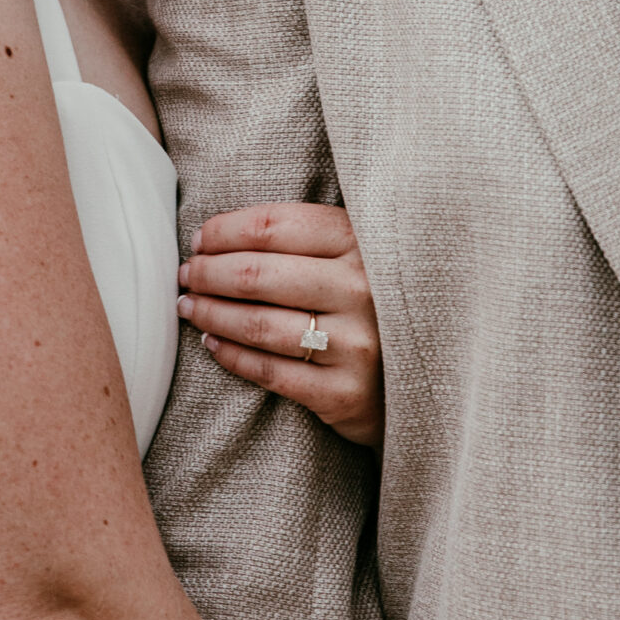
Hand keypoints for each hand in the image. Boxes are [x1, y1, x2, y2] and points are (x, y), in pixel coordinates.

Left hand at [178, 202, 383, 450]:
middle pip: (255, 275)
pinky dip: (230, 355)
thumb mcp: (361, 255)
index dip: (223, 231)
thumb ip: (308, 237)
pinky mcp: (344, 393)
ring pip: (256, 323)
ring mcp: (355, 345)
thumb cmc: (379, 303)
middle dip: (206, 273)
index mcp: (362, 244)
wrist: (434, 377)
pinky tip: (212, 344)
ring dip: (210, 313)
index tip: (198, 239)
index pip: (271, 226)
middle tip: (185, 275)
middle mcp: (362, 290)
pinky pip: (268, 370)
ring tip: (189, 307)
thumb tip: (214, 234)